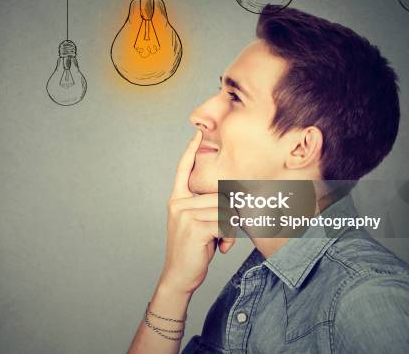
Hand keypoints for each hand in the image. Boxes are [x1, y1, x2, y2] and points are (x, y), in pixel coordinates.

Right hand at [158, 130, 235, 294]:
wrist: (179, 276)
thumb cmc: (193, 250)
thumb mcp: (198, 224)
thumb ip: (207, 209)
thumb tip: (231, 198)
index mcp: (177, 199)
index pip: (183, 170)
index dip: (190, 151)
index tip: (197, 134)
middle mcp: (178, 203)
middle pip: (218, 194)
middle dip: (229, 216)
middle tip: (224, 236)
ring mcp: (184, 213)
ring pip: (224, 208)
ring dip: (230, 228)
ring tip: (221, 242)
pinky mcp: (194, 225)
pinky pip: (224, 221)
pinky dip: (228, 236)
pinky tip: (219, 247)